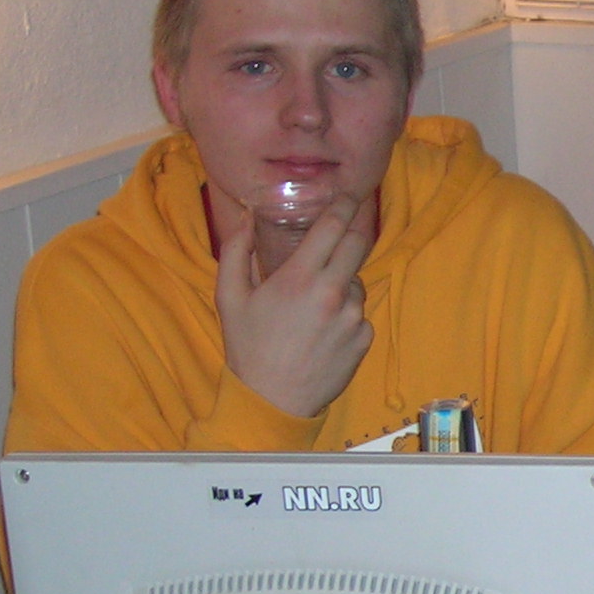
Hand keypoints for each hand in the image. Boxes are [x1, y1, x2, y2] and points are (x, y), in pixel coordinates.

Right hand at [216, 195, 374, 418]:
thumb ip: (237, 250)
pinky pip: (358, 313)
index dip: (344, 205)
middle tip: (340, 232)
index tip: (347, 194)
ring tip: (312, 305)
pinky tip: (322, 329)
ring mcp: (353, 316)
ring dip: (341, 282)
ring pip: (356, 281)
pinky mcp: (364, 337)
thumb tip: (248, 216)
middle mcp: (333, 292)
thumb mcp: (230, 296)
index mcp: (300, 277)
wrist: (273, 399)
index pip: (334, 226)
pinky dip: (345, 314)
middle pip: (358, 244)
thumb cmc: (248, 346)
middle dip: (352, 232)